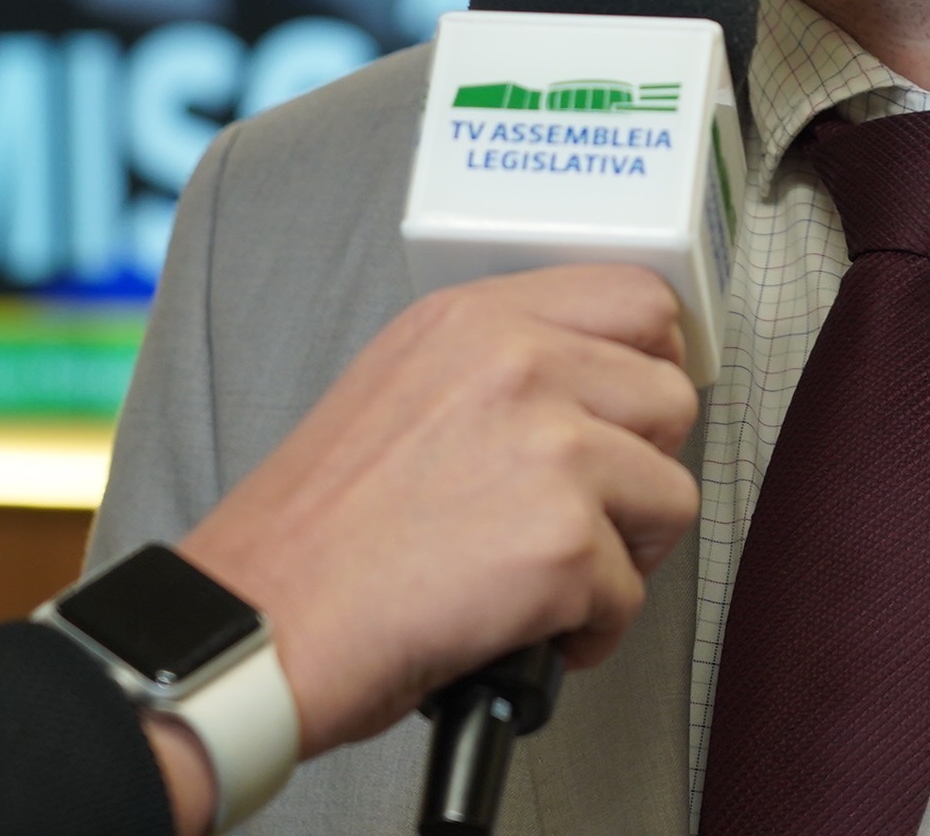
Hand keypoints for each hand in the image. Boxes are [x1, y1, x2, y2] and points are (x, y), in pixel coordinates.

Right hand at [176, 265, 701, 760]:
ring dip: (625, 554)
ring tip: (552, 580)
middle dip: (643, 467)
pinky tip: (524, 631)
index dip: (651, 362)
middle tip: (591, 513)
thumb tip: (591, 392)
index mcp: (474, 320)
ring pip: (671, 498)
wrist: (258, 628)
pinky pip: (632, 595)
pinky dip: (589, 632)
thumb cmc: (311, 539)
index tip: (635, 410)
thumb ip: (495, 371)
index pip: (636, 297)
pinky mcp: (564, 543)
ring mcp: (549, 449)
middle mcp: (518, 363)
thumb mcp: (398, 390)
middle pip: (670, 398)